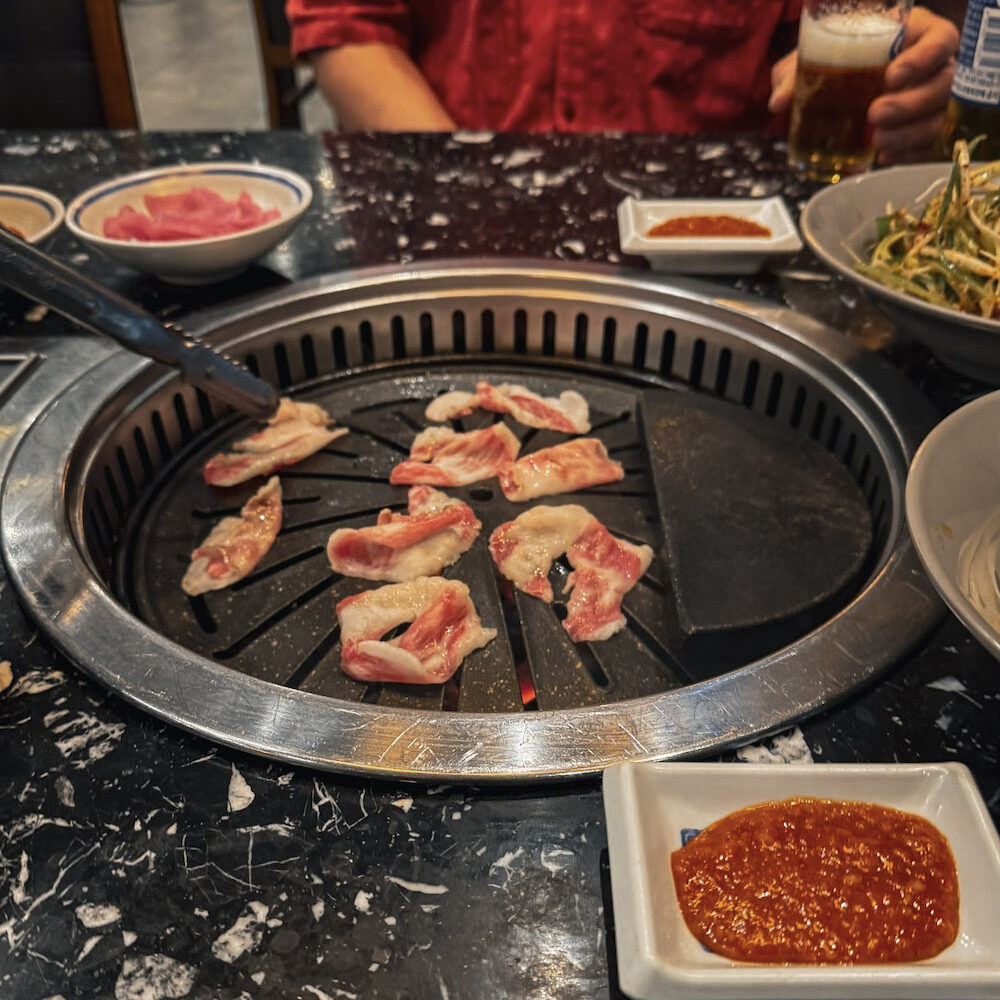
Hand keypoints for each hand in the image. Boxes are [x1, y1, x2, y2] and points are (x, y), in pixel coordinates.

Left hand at [768, 8, 958, 164]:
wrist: (840, 89)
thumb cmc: (835, 62)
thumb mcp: (813, 58)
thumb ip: (795, 72)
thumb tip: (778, 101)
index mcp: (916, 37)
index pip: (941, 40)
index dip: (922, 59)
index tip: (890, 76)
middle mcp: (934, 69)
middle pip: (944, 83)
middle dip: (911, 103)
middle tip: (874, 115)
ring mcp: (936, 103)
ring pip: (940, 117)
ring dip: (910, 133)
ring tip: (877, 142)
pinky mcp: (928, 132)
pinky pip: (932, 146)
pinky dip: (911, 154)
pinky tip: (886, 158)